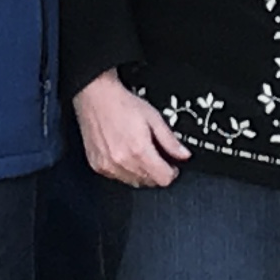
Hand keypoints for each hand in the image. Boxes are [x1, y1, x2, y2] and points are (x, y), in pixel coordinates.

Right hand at [73, 69, 191, 187]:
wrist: (96, 97)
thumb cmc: (122, 104)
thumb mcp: (153, 118)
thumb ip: (170, 140)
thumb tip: (184, 155)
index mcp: (139, 150)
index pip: (163, 179)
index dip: (172, 172)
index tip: (171, 165)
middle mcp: (123, 162)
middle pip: (149, 182)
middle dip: (157, 171)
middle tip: (154, 155)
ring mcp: (109, 166)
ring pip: (134, 182)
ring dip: (141, 173)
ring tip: (138, 152)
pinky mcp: (98, 166)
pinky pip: (117, 177)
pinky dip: (124, 170)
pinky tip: (124, 154)